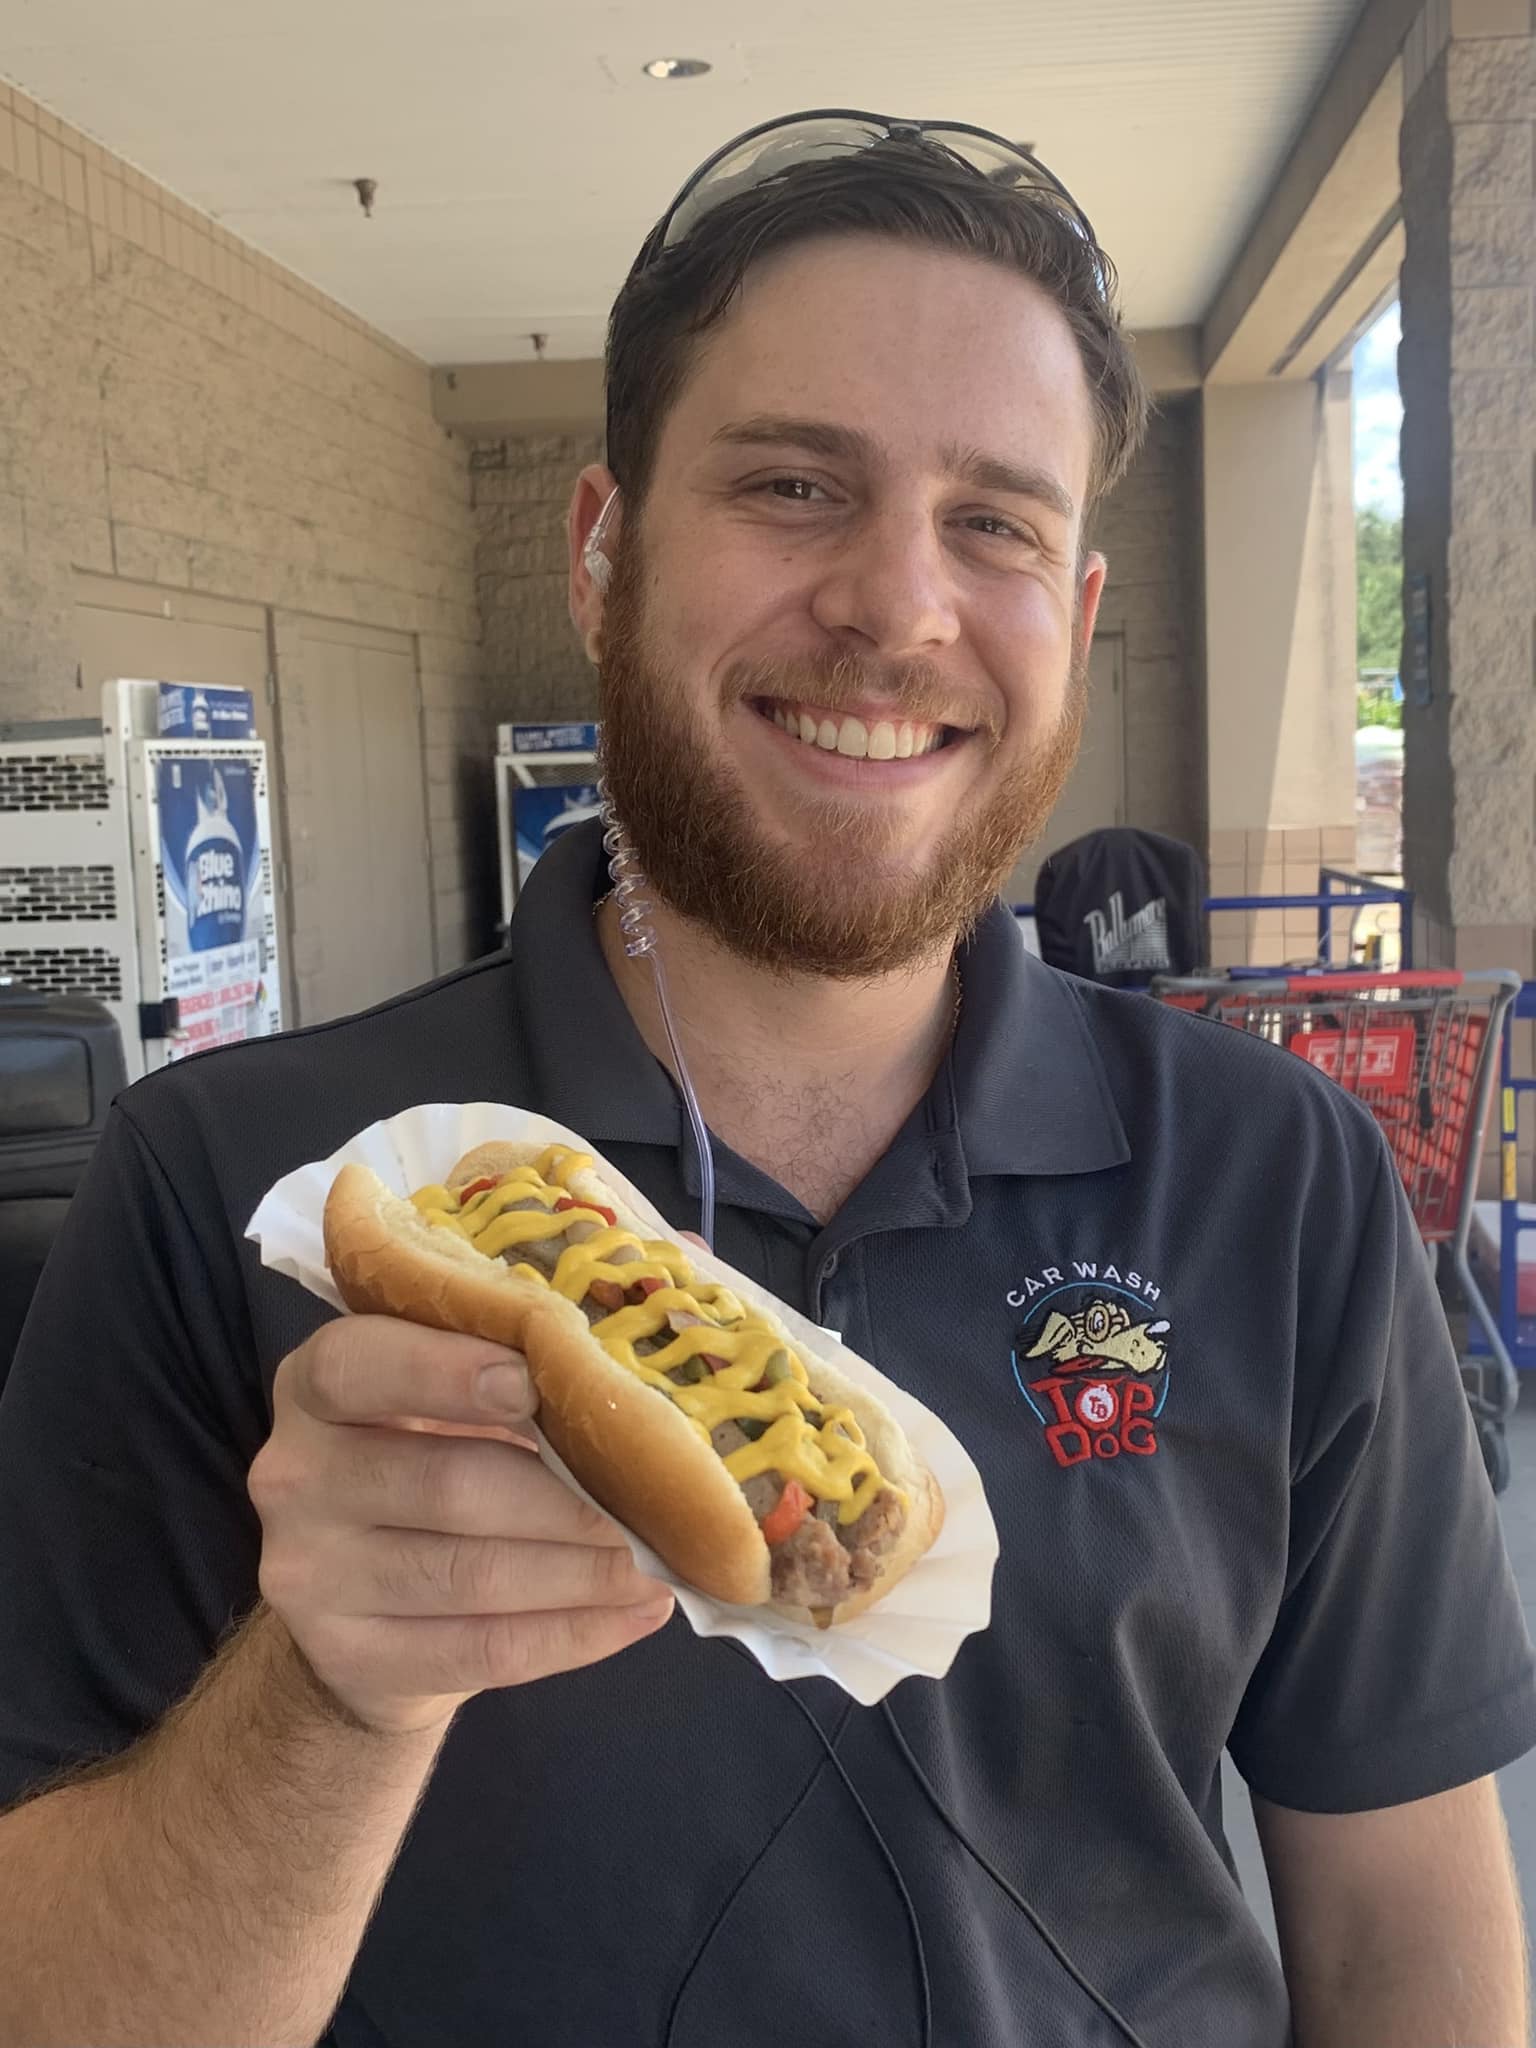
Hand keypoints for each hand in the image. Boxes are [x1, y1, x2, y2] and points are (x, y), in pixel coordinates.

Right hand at [249, 1316, 674, 1733]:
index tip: (531, 1383)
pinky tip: (638, 1612)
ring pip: (472, 1575)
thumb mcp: (435, 1401)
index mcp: (315, 1386)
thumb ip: (497, 1378)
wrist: (359, 1607)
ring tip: (658, 1562)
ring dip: (583, 1571)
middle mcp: (295, 1478)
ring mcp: (310, 1577)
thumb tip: (611, 1391)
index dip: (444, 1373)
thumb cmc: (424, 1461)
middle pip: (446, 1484)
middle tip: (649, 1502)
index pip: (356, 1367)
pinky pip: (482, 1650)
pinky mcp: (351, 1658)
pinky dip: (573, 1634)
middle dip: (565, 1497)